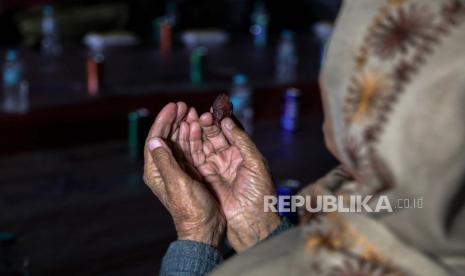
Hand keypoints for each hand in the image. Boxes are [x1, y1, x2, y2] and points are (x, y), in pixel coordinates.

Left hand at [143, 103, 224, 246]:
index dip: (163, 121)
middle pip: (165, 137)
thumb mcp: (177, 183)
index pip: (155, 140)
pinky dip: (192, 137)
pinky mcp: (188, 172)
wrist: (205, 227)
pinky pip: (188, 149)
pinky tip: (197, 127)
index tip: (172, 106)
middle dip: (173, 120)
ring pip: (177, 141)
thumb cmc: (191, 209)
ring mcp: (176, 169)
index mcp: (156, 171)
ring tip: (191, 112)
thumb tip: (154, 140)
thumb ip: (165, 161)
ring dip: (183, 126)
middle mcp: (163, 168)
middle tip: (183, 105)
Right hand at [187, 113, 281, 251]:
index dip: (221, 120)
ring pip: (204, 146)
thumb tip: (228, 121)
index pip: (231, 132)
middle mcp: (229, 159)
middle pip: (215, 137)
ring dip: (197, 133)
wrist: (251, 220)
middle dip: (207, 125)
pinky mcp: (205, 177)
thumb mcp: (255, 162)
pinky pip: (196, 159)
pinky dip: (190, 147)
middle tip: (199, 114)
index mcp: (244, 154)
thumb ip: (242, 140)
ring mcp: (217, 167)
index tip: (212, 109)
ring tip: (191, 121)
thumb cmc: (259, 193)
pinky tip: (186, 135)